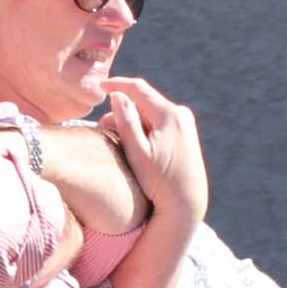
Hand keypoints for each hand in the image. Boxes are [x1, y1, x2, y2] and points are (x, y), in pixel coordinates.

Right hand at [97, 77, 209, 233]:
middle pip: (144, 101)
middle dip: (122, 108)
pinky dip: (144, 126)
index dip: (117, 84)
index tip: (99, 86)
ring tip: (115, 137)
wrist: (187, 203)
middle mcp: (180, 114)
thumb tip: (117, 95)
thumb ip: (127, 123)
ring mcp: (185, 122)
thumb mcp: (138, 154)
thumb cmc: (160, 182)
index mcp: (169, 115)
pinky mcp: (185, 132)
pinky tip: (133, 142)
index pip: (138, 89)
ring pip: (151, 111)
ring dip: (132, 119)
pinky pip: (159, 121)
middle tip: (103, 127)